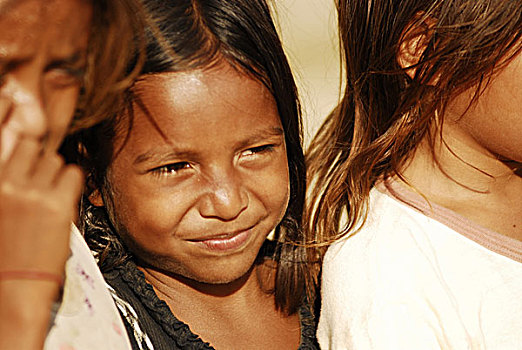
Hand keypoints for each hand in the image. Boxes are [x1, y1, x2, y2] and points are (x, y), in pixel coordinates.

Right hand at [0, 137, 82, 274]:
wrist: (15, 288)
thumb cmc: (3, 255)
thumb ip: (6, 184)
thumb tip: (17, 156)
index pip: (7, 142)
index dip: (21, 150)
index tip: (27, 158)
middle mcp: (7, 184)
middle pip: (32, 146)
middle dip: (38, 158)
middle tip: (41, 179)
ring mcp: (33, 193)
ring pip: (54, 159)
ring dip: (56, 173)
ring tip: (51, 194)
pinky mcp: (58, 204)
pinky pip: (74, 174)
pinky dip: (72, 183)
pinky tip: (65, 199)